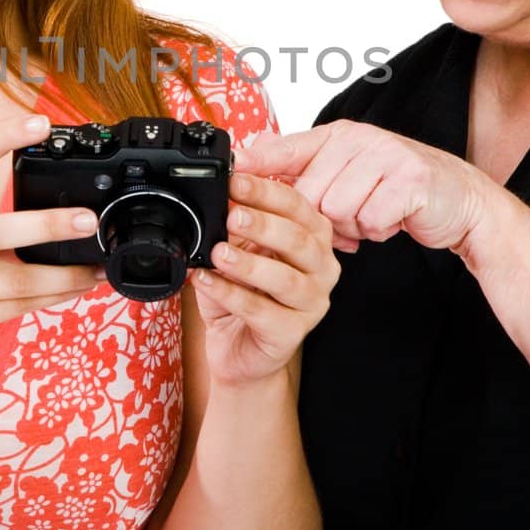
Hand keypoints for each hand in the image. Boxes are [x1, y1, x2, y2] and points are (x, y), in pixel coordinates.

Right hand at [0, 113, 103, 360]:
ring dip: (64, 276)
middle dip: (49, 226)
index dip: (0, 135)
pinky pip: (14, 309)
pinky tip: (73, 288)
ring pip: (16, 282)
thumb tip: (57, 200)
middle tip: (89, 219)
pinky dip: (51, 298)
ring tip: (94, 266)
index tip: (40, 123)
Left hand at [191, 171, 339, 386]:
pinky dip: (231, 294)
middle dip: (262, 224)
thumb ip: (234, 226)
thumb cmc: (243, 293)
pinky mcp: (293, 333)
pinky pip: (263, 312)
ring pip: (286, 279)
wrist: (239, 348)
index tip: (234, 181)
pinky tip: (207, 281)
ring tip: (217, 253)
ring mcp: (312, 302)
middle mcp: (321, 267)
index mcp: (313, 237)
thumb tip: (219, 197)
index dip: (265, 192)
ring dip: (249, 263)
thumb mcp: (237, 249)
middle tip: (231, 215)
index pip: (296, 206)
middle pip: (298, 240)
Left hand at [234, 120, 495, 255]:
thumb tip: (254, 161)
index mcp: (339, 135)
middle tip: (349, 216)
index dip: (258, 165)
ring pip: (338, 210)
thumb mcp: (349, 171)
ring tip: (372, 215)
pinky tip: (391, 219)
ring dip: (353, 225)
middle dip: (324, 218)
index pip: (288, 149)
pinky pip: (370, 219)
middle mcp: (359, 139)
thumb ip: (306, 169)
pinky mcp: (408, 180)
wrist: (459, 199)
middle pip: (309, 194)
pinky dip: (378, 229)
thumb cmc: (398, 188)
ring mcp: (385, 156)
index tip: (229, 175)